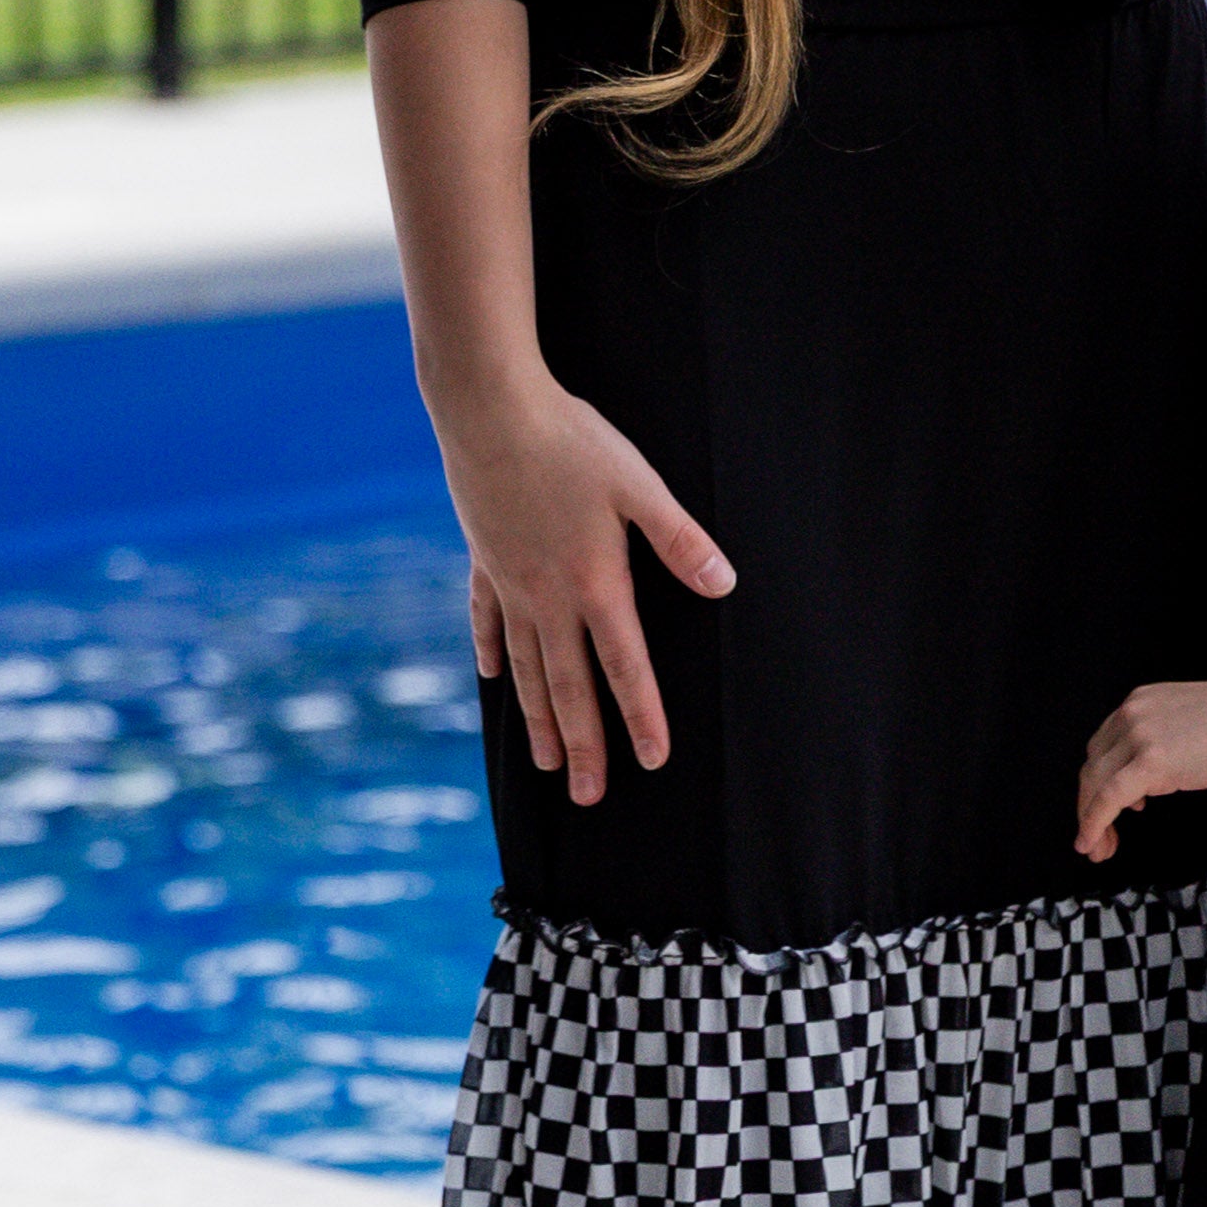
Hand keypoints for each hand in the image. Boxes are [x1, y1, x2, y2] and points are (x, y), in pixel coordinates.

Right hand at [440, 375, 733, 805]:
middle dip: (583, 746)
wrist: (488, 410)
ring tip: (544, 763)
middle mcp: (548, 597)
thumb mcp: (639, 485)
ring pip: (525, 668)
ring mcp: (509, 582)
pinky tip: (490, 678)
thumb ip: (680, 540)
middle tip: (589, 796)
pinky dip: (489, 653)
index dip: (642, 717)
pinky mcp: (482, 560)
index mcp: (595, 583)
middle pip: (569, 687)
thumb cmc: (571, 441)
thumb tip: (724, 584)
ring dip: (538, 719)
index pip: (624, 667)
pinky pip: (486, 620)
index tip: (652, 761)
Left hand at [1076, 669, 1206, 861]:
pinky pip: (1108, 798)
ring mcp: (1139, 736)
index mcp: (1141, 702)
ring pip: (1094, 784)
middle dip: (1088, 803)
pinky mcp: (1150, 762)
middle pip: (1093, 765)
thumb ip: (1167, 742)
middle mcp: (1131, 714)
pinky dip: (1094, 823)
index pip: (1103, 746)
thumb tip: (1157, 775)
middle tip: (1095, 834)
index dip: (1099, 780)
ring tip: (1098, 847)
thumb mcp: (1191, 723)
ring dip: (1089, 819)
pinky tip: (1092, 842)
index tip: (1105, 805)